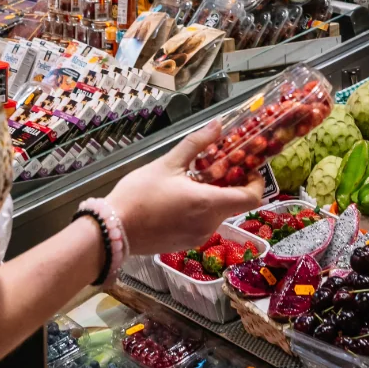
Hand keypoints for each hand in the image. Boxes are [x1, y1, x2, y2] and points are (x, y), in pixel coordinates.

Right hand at [106, 120, 264, 255]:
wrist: (112, 230)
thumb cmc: (139, 194)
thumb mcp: (168, 163)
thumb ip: (197, 143)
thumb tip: (218, 124)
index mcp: (209, 204)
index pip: (252, 198)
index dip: (256, 182)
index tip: (249, 168)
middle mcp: (209, 224)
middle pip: (235, 204)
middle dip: (232, 185)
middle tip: (219, 166)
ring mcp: (198, 236)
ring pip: (219, 214)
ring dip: (216, 197)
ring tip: (196, 179)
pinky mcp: (186, 243)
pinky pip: (204, 224)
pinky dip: (203, 210)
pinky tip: (183, 197)